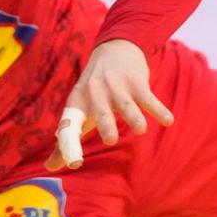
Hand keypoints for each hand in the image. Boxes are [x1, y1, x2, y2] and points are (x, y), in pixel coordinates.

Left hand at [47, 39, 172, 170]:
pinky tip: (168, 120)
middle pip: (100, 111)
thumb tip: (49, 167)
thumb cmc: (93, 90)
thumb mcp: (78, 108)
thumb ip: (66, 139)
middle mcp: (95, 91)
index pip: (71, 123)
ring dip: (134, 116)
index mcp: (78, 101)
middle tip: (110, 140)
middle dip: (105, 124)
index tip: (73, 163)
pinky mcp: (137, 83)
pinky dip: (159, 109)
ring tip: (141, 129)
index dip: (70, 143)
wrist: (114, 49)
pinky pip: (149, 98)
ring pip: (126, 104)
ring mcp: (117, 86)